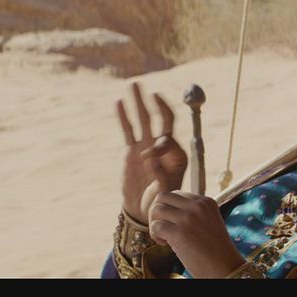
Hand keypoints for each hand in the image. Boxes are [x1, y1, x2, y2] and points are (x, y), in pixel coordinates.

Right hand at [117, 82, 187, 223]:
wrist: (144, 211)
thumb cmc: (159, 202)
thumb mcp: (164, 191)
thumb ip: (160, 173)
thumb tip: (148, 156)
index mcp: (177, 156)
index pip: (169, 139)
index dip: (159, 144)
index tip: (148, 158)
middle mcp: (163, 148)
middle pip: (161, 120)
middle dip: (157, 105)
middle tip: (151, 92)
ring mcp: (146, 147)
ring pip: (143, 120)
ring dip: (139, 102)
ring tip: (134, 84)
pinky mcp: (132, 151)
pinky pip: (128, 130)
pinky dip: (124, 116)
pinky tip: (119, 102)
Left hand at [148, 190, 246, 277]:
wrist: (225, 268)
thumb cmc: (214, 250)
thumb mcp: (208, 222)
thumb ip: (193, 213)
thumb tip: (164, 208)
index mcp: (206, 201)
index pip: (176, 194)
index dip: (170, 209)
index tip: (174, 224)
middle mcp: (197, 206)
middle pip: (162, 197)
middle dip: (157, 212)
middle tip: (162, 227)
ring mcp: (188, 218)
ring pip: (156, 210)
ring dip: (155, 224)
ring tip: (164, 237)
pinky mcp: (179, 233)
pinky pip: (155, 226)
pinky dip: (155, 235)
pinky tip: (164, 244)